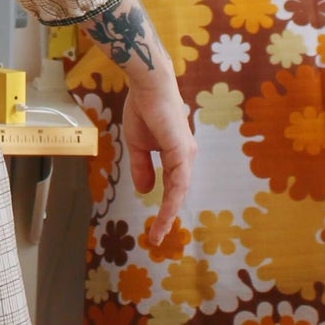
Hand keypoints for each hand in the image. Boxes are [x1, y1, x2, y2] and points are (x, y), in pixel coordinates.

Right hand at [123, 77, 195, 245]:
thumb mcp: (138, 145)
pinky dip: (172, 199)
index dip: (164, 207)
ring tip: (158, 233)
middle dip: (167, 217)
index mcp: (176, 154)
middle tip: (157, 237)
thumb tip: (145, 191)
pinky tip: (164, 213)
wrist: (147, 86)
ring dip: (168, 213)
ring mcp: (185, 154)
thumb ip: (142, 168)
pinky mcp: (181, 151)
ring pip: (179, 191)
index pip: (172, 186)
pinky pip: (178, 181)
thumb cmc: (143, 109)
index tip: (155, 227)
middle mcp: (185, 156)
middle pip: (178, 193)